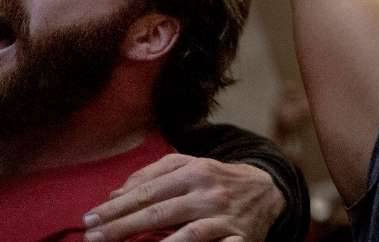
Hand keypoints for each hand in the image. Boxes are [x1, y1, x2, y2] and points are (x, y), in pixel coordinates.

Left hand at [82, 154, 285, 241]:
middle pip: (159, 213)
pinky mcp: (240, 238)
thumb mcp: (191, 165)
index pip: (148, 191)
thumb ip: (153, 174)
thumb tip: (115, 193)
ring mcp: (225, 217)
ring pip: (186, 234)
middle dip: (121, 227)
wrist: (268, 189)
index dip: (116, 207)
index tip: (89, 220)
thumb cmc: (218, 179)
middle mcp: (210, 193)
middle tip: (92, 238)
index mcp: (196, 171)